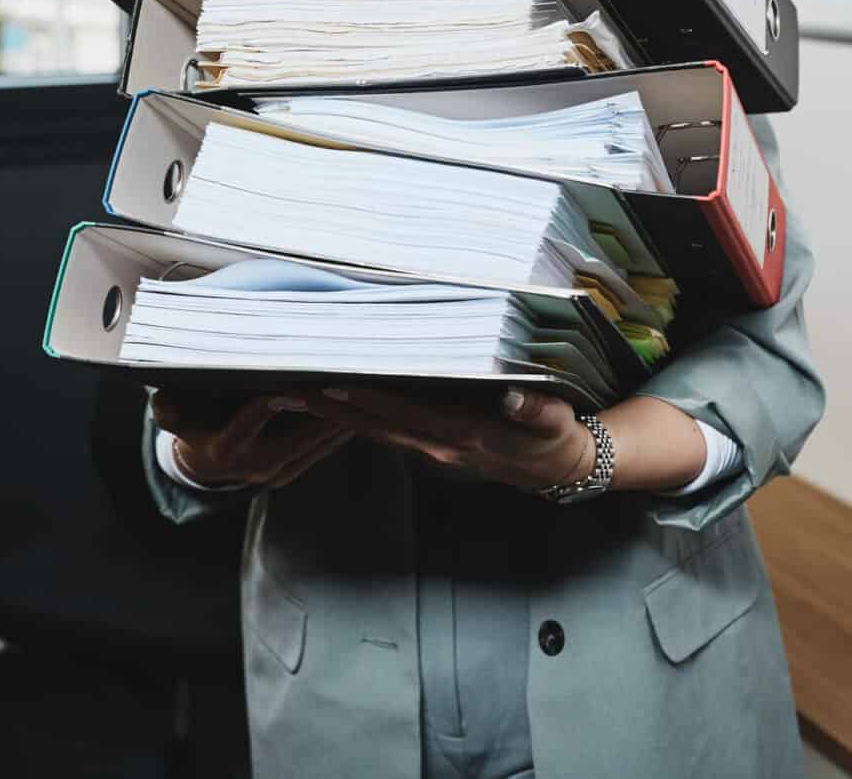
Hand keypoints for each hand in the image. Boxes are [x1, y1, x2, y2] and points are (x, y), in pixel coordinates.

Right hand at [150, 392, 351, 488]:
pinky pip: (323, 448)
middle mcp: (256, 465)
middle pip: (299, 433)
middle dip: (322, 405)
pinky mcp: (295, 471)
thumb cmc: (191, 430)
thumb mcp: (175, 418)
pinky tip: (357, 404)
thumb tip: (162, 401)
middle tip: (344, 376)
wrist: (204, 468)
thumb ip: (169, 410)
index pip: (251, 421)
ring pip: (317, 442)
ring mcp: (279, 472)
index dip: (272, 403)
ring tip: (360, 384)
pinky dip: (339, 426)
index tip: (294, 386)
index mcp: (225, 449)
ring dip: (338, 415)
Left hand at [297, 386, 595, 492]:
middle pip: (374, 426)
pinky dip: (360, 418)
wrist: (562, 468)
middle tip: (288, 389)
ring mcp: (432, 450)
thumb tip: (515, 399)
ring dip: (338, 415)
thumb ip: (535, 410)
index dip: (365, 399)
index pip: (402, 414)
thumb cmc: (557, 438)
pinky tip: (338, 405)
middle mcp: (437, 446)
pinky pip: (389, 432)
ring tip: (300, 394)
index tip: (328, 384)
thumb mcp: (556, 424)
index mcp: (460, 436)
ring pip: (376, 431)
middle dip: (332, 409)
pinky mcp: (434, 446)